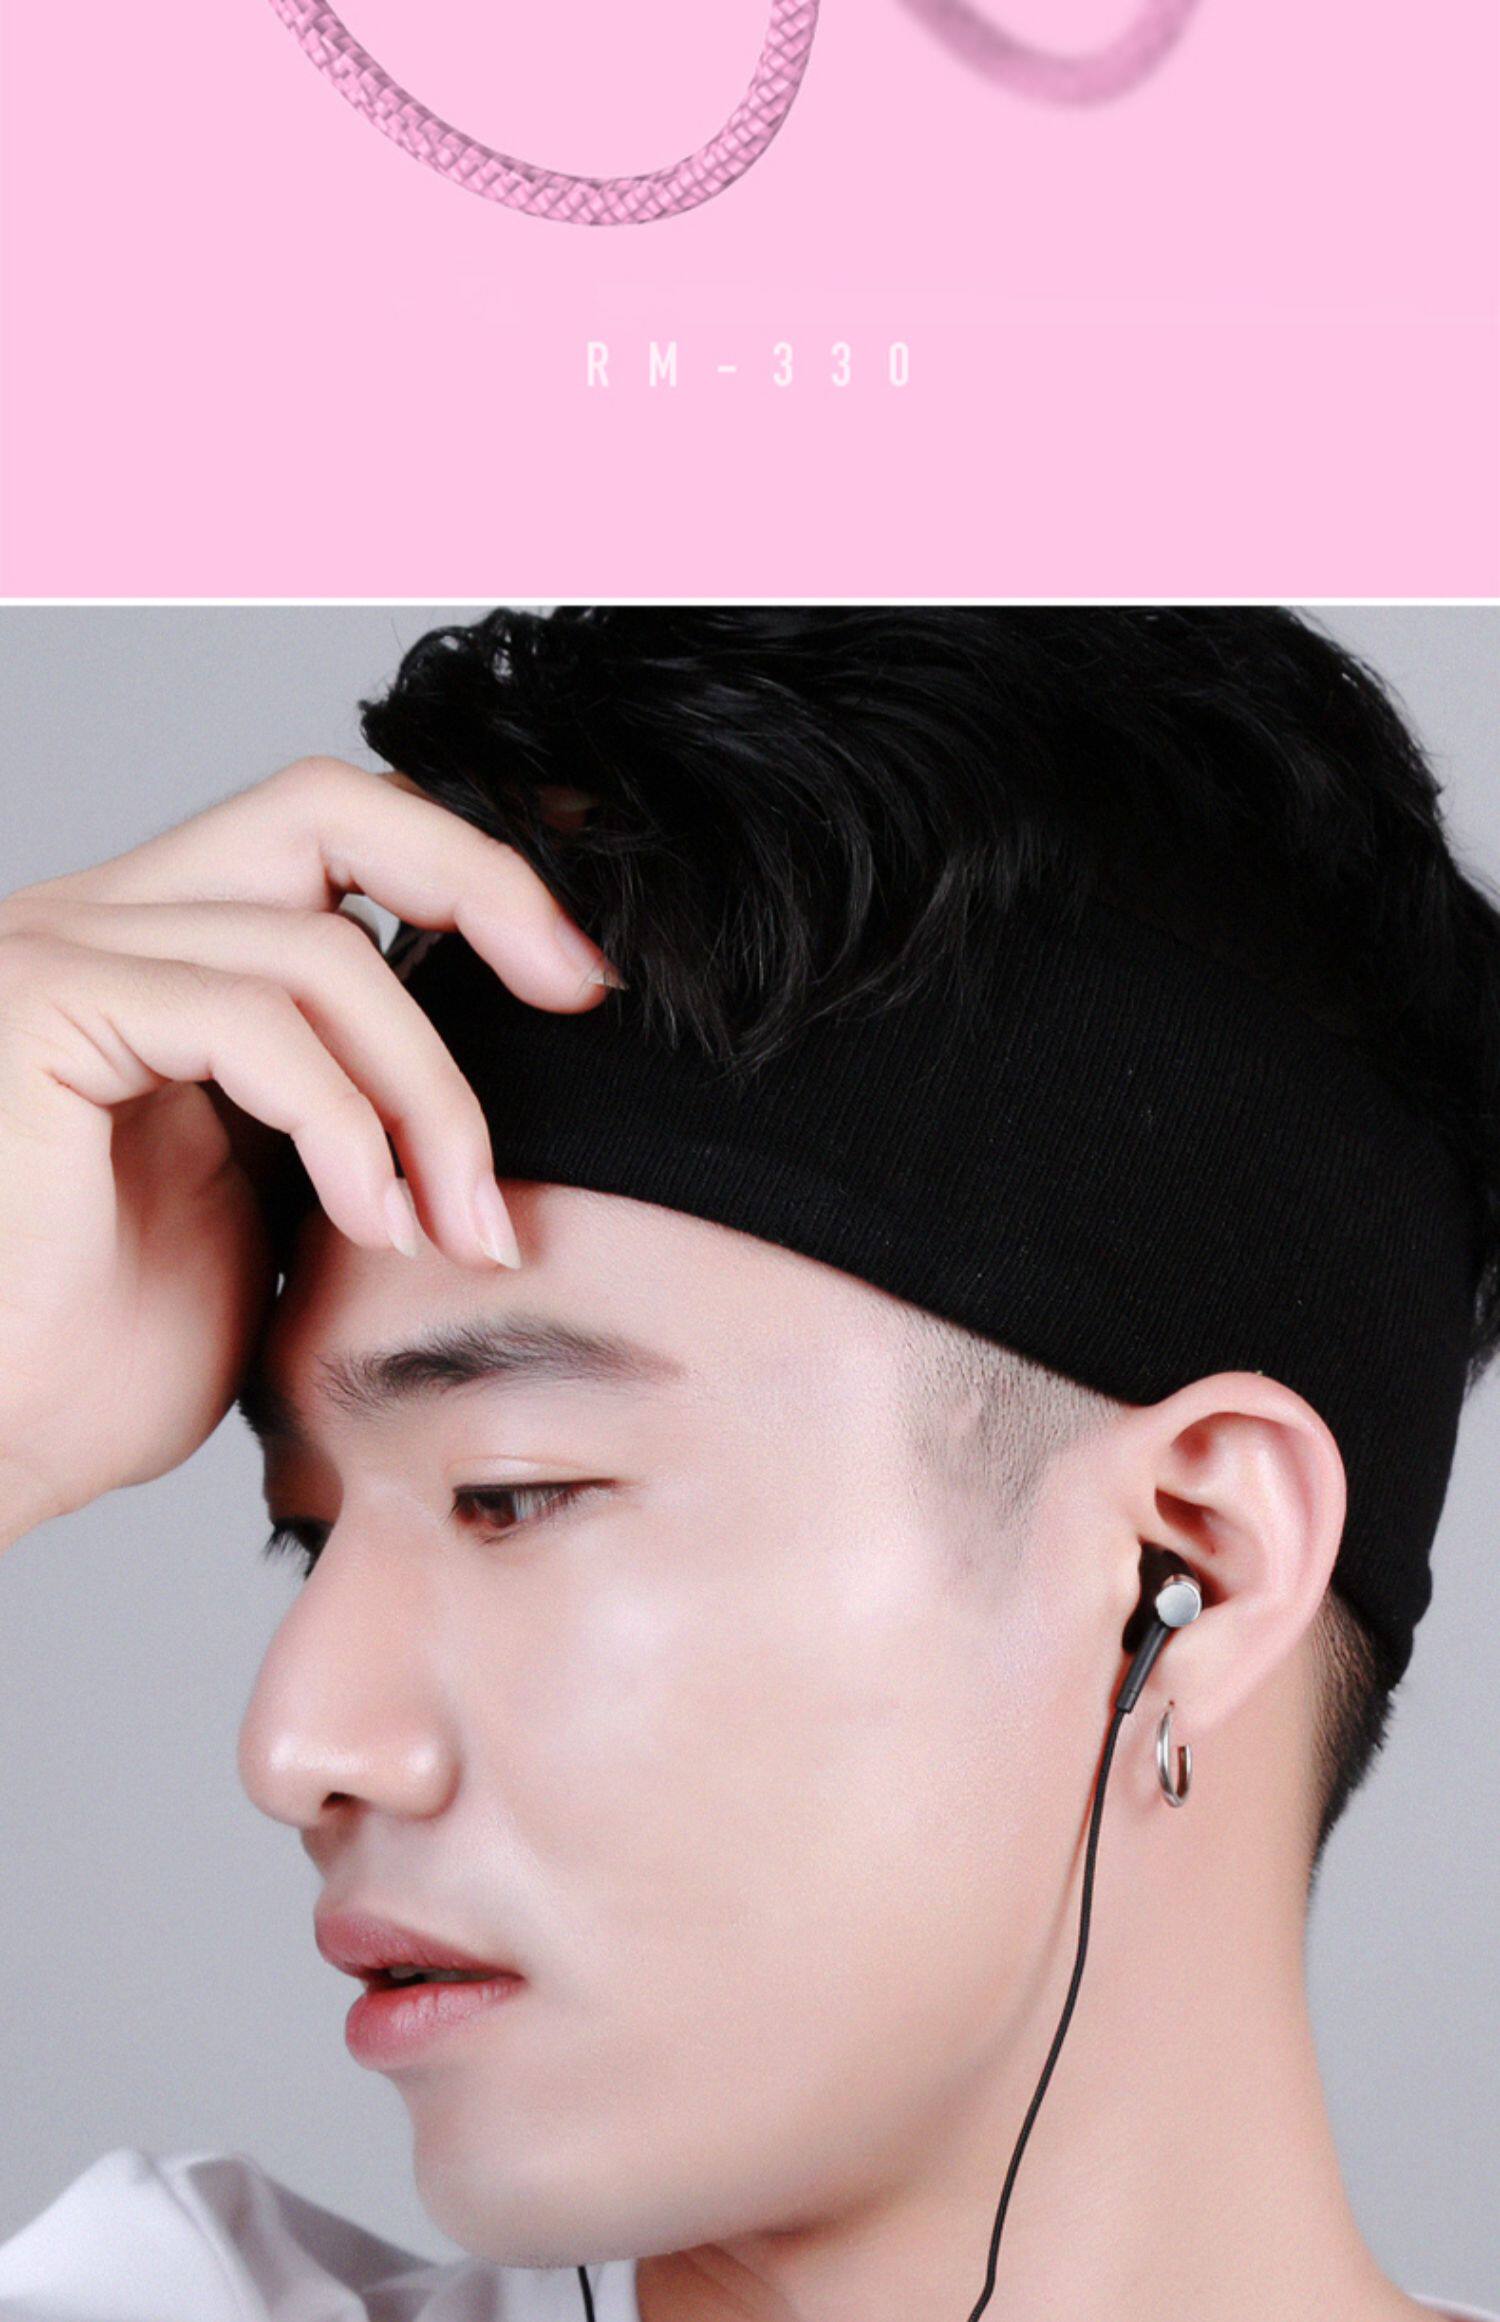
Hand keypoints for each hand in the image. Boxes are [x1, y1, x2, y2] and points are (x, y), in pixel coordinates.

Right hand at [0, 756, 619, 1542]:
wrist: (2, 1443)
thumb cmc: (111, 1354)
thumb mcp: (288, 1201)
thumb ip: (363, 1106)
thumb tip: (505, 1077)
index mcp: (164, 951)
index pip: (334, 838)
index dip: (470, 873)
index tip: (580, 973)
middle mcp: (105, 920)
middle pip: (325, 808)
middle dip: (478, 885)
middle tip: (576, 992)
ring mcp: (64, 949)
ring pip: (318, 948)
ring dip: (428, 1095)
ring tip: (461, 1225)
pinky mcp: (43, 1003)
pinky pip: (249, 1016)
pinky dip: (343, 1122)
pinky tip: (373, 1221)